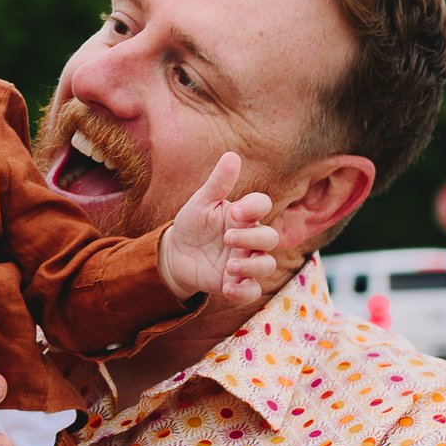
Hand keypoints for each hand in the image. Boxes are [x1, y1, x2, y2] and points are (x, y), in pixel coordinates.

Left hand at [160, 151, 281, 305]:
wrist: (175, 254)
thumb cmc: (193, 224)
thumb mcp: (201, 203)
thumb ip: (218, 182)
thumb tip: (232, 155)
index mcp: (243, 215)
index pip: (262, 206)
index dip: (254, 208)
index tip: (233, 212)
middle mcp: (250, 238)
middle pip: (270, 237)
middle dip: (252, 239)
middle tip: (227, 239)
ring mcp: (246, 261)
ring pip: (266, 265)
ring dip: (252, 267)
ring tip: (229, 267)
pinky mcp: (237, 283)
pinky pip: (252, 291)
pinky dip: (243, 291)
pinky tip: (227, 287)